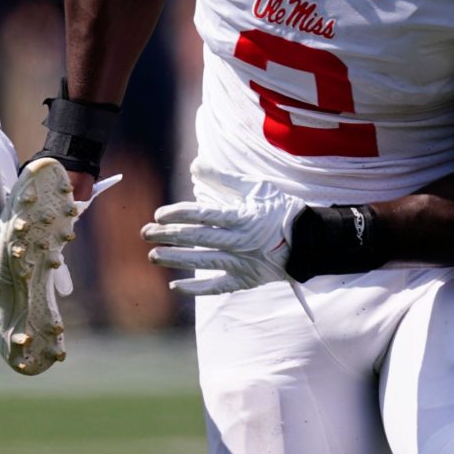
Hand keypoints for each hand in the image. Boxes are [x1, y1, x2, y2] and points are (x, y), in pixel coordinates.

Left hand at [143, 184, 306, 296]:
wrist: (309, 241)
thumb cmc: (280, 210)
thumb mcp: (256, 187)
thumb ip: (224, 179)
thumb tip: (195, 165)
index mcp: (241, 217)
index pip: (202, 215)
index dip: (177, 214)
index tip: (159, 214)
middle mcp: (238, 241)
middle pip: (196, 238)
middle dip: (168, 235)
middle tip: (145, 233)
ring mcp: (241, 263)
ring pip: (202, 262)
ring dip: (175, 259)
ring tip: (153, 256)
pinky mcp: (246, 280)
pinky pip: (217, 287)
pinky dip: (196, 288)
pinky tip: (175, 285)